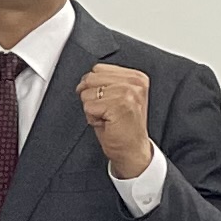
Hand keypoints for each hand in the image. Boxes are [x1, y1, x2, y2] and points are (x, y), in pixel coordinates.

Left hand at [78, 62, 154, 180]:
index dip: (93, 87)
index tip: (106, 102)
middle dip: (92, 98)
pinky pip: (88, 106)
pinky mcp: (120, 105)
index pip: (98, 69)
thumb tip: (84, 78)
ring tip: (108, 117)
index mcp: (136, 77)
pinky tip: (107, 123)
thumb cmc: (123, 127)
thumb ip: (107, 82)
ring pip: (87, 93)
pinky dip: (92, 118)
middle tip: (107, 112)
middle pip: (90, 79)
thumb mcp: (118, 97)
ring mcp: (128, 93)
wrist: (132, 151)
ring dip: (92, 109)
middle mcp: (134, 82)